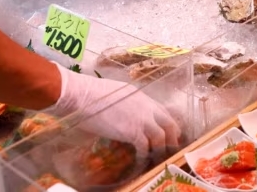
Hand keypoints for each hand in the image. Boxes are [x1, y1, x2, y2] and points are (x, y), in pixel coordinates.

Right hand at [46, 63, 180, 158]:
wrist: (83, 95)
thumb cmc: (93, 93)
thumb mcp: (118, 93)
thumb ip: (127, 103)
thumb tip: (125, 114)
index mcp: (142, 97)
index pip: (163, 111)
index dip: (169, 124)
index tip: (170, 133)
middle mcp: (146, 107)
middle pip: (170, 124)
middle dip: (173, 138)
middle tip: (171, 148)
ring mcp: (141, 119)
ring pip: (161, 137)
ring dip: (160, 149)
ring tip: (156, 158)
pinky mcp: (132, 131)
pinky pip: (144, 148)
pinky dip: (143, 157)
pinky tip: (139, 162)